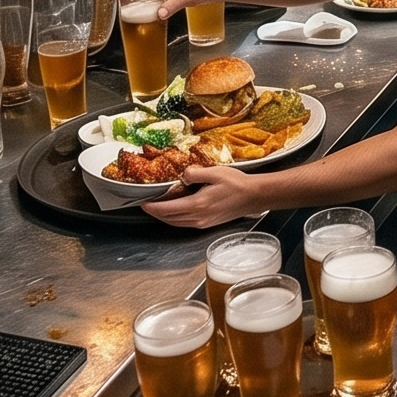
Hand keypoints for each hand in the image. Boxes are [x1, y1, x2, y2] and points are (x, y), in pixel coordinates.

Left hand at [140, 165, 259, 227]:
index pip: (166, 209)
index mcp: (196, 205)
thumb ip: (194, 173)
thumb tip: (183, 175)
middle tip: (146, 204)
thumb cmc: (237, 184)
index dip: (152, 207)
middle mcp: (197, 218)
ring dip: (164, 216)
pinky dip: (174, 218)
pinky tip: (175, 210)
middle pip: (168, 219)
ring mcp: (202, 223)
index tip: (142, 202)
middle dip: (154, 212)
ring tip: (157, 207)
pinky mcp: (207, 224)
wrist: (254, 197)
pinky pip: (184, 223)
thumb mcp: (214, 172)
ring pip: (175, 223)